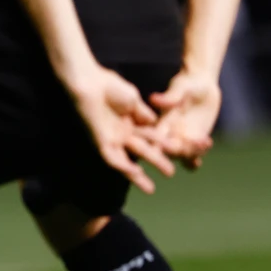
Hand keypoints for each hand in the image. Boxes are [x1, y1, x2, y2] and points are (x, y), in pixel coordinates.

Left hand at [67, 64, 172, 194]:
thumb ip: (144, 114)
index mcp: (131, 122)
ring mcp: (112, 138)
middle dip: (156, 162)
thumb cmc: (110, 86)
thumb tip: (156, 124)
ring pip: (126, 161)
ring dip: (137, 176)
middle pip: (142, 151)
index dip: (163, 145)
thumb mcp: (134, 101)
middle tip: (171, 173)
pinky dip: (122, 165)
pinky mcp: (100, 141)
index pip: (151, 137)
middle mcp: (122, 133)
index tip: (179, 151)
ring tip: (150, 188)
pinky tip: (134, 173)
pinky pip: (111, 157)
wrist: (91, 82)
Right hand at [149, 70, 220, 168]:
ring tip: (206, 142)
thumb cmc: (188, 82)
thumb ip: (169, 97)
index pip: (155, 138)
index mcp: (162, 122)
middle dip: (180, 151)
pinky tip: (206, 146)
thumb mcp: (180, 87)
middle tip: (196, 142)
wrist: (202, 84)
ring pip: (183, 156)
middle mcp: (170, 133)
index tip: (168, 145)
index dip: (158, 146)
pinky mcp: (196, 140)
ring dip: (193, 153)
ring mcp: (183, 138)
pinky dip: (197, 158)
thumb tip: (153, 99)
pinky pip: (194, 155)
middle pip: (170, 151)